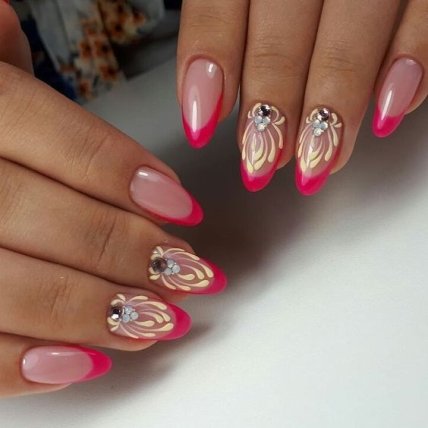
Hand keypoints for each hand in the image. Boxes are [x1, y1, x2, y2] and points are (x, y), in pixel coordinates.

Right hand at [0, 3, 225, 397]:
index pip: (63, 143)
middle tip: (185, 275)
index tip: (184, 208)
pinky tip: (81, 363)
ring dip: (97, 314)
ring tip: (157, 321)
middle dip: (128, 255)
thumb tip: (9, 26)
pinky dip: (23, 365)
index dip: (129, 178)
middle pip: (49, 222)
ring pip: (14, 290)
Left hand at [176, 0, 426, 193]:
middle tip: (262, 159)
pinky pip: (424, 14)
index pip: (219, 5)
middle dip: (271, 108)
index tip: (200, 125)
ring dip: (332, 105)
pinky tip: (390, 111)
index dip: (209, 69)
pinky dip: (409, 63)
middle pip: (282, 34)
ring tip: (318, 159)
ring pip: (348, 32)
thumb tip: (210, 98)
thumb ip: (229, 26)